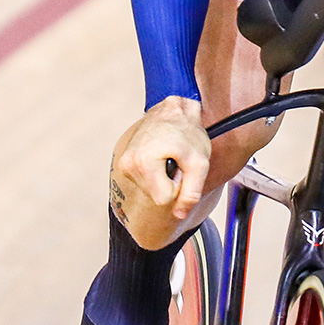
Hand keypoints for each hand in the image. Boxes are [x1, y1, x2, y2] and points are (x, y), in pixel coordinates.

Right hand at [110, 96, 211, 248]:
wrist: (173, 111)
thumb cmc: (187, 132)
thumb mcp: (199, 162)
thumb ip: (192, 192)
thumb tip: (179, 214)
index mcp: (144, 163)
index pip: (164, 199)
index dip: (179, 187)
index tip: (182, 168)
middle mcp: (128, 164)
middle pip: (156, 196)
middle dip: (171, 182)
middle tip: (176, 160)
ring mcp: (124, 163)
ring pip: (151, 190)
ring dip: (164, 177)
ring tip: (168, 155)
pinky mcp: (125, 163)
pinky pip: (145, 181)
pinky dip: (156, 173)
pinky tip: (160, 156)